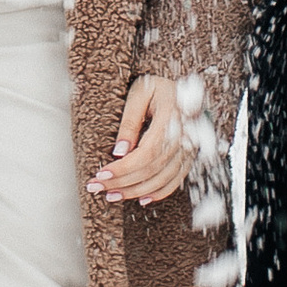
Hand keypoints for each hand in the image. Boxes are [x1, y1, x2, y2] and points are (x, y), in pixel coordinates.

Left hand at [92, 73, 197, 205]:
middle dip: (122, 182)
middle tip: (97, 187)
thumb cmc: (155, 86)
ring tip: (112, 195)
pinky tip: (142, 200)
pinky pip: (176, 180)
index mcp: (171, 117)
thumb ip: (129, 121)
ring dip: (136, 191)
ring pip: (162, 179)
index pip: (147, 152)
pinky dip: (159, 193)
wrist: (180, 86)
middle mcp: (184, 136)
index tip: (101, 174)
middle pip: (152, 169)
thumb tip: (119, 152)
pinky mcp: (189, 156)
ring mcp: (189, 148)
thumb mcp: (138, 93)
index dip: (124, 168)